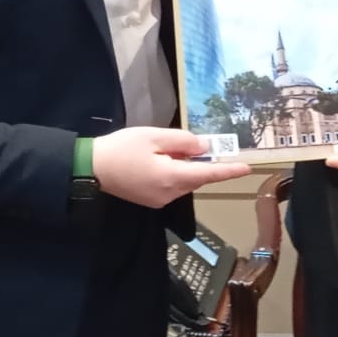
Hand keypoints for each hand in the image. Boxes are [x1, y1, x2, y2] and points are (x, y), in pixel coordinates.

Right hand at [94, 127, 251, 206]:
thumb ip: (183, 142)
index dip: (228, 171)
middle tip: (192, 143)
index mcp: (172, 178)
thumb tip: (205, 148)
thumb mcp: (154, 137)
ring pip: (184, 181)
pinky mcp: (150, 200)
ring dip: (184, 166)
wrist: (90, 168)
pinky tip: (159, 159)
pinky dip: (173, 172)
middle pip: (195, 177)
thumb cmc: (121, 149)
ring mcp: (159, 200)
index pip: (208, 175)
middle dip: (199, 162)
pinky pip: (171, 185)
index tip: (247, 168)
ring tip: (165, 148)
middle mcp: (169, 194)